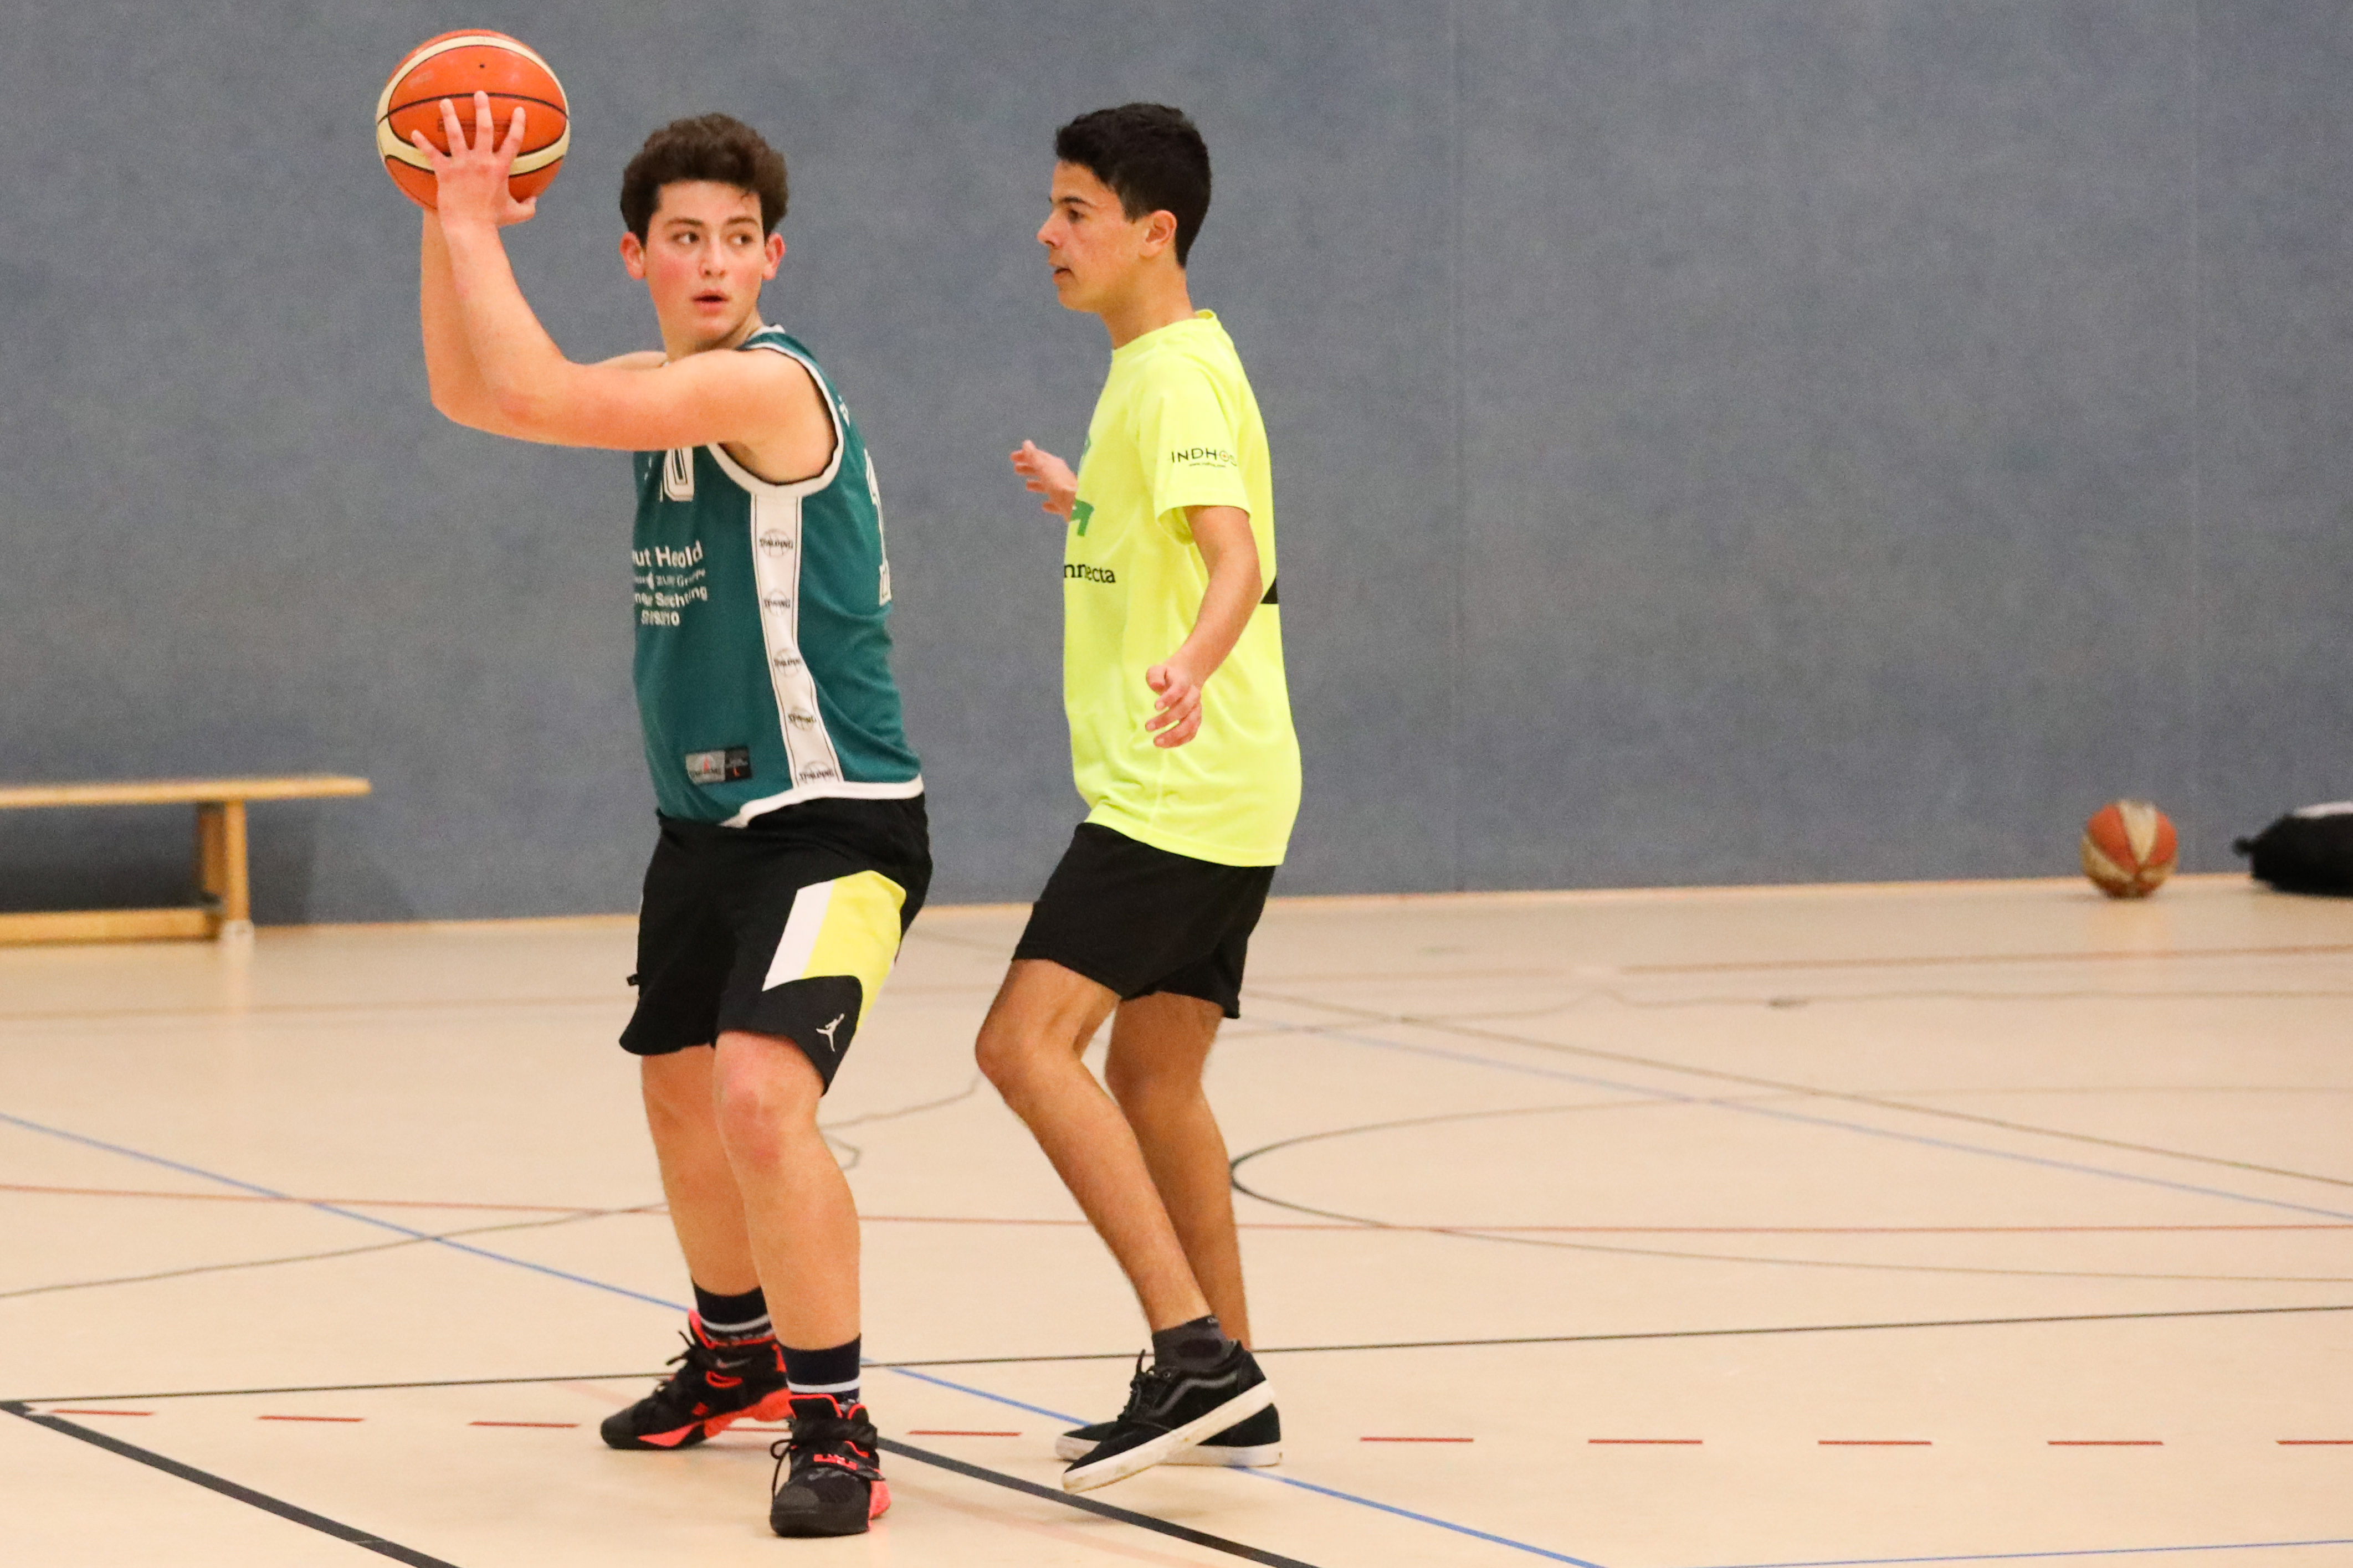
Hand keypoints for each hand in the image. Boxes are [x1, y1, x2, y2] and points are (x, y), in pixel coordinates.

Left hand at [412, 91, 537, 229]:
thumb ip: (528, 206)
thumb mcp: (516, 214)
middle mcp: (482, 162)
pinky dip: (422, 143)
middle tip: (479, 93)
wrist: (471, 228)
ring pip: (455, 134)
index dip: (518, 124)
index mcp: (500, 169)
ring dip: (450, 116)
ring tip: (445, 102)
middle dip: (482, 108)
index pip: (513, 141)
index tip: (519, 109)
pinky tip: (414, 132)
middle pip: (483, 128)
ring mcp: (462, 166)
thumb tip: (535, 200)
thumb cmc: (493, 221)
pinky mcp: (445, 173)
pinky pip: (432, 154)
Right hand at [1010, 439, 1076, 518]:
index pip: (1038, 456)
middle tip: (1016, 469)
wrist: (1079, 506)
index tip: (1012, 457)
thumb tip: (1026, 443)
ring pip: (1048, 484)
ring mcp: (1064, 490)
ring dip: (1037, 483)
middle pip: (1043, 470)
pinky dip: (1049, 502)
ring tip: (1026, 486)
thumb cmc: (1059, 486)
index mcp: (1055, 465)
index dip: (1025, 456)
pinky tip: (1044, 505)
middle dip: (1029, 468)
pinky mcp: (1066, 505)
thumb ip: (1035, 457)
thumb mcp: (1044, 469)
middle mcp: (1060, 475)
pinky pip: (1055, 501)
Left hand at [1143, 657, 1204, 747]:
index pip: (1179, 689)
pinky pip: (1191, 733)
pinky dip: (1179, 741)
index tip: (1155, 707)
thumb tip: (1156, 686)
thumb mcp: (1157, 670)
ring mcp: (1197, 709)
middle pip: (1184, 710)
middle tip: (1147, 727)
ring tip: (1156, 742)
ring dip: (1174, 735)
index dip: (1169, 698)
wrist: (1185, 678)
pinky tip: (1164, 745)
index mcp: (1184, 682)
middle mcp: (1193, 696)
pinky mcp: (1196, 720)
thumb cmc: (1167, 676)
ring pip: (1190, 724)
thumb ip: (1155, 676)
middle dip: (1166, 720)